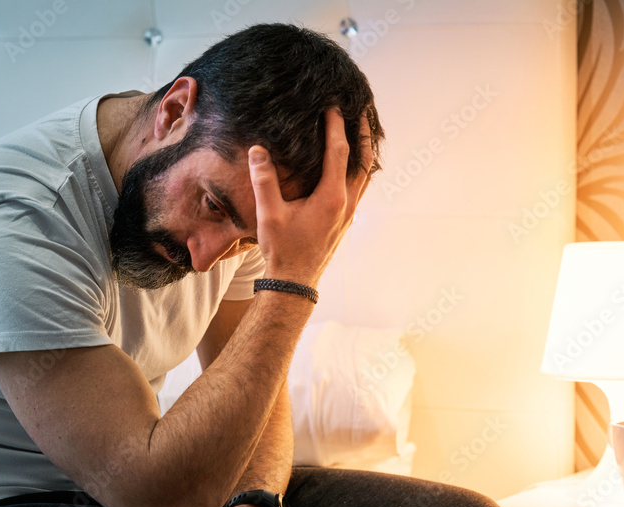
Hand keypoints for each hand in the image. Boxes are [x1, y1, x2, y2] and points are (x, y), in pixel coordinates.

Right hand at [249, 108, 373, 287]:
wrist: (295, 282)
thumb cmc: (282, 250)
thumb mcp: (268, 214)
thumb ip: (263, 180)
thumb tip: (258, 150)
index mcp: (331, 197)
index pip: (339, 152)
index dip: (337, 126)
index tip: (334, 106)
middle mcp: (346, 203)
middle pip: (364, 160)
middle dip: (363, 134)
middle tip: (363, 111)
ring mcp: (349, 213)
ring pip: (365, 175)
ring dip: (364, 152)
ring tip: (361, 133)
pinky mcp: (345, 220)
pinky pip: (359, 187)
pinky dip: (359, 169)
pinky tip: (349, 166)